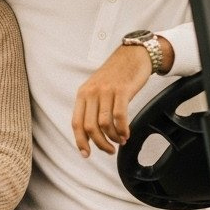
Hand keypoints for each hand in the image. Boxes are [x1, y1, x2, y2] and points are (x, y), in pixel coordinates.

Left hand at [72, 41, 169, 155]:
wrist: (133, 55)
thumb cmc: (116, 74)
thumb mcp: (96, 87)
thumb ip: (92, 106)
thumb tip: (91, 132)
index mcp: (83, 93)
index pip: (76, 123)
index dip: (80, 141)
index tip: (86, 154)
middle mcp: (92, 92)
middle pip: (90, 127)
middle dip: (99, 143)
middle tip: (109, 150)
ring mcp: (106, 91)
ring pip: (104, 124)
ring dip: (112, 138)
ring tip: (120, 141)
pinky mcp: (122, 91)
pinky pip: (119, 116)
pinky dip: (122, 129)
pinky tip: (126, 134)